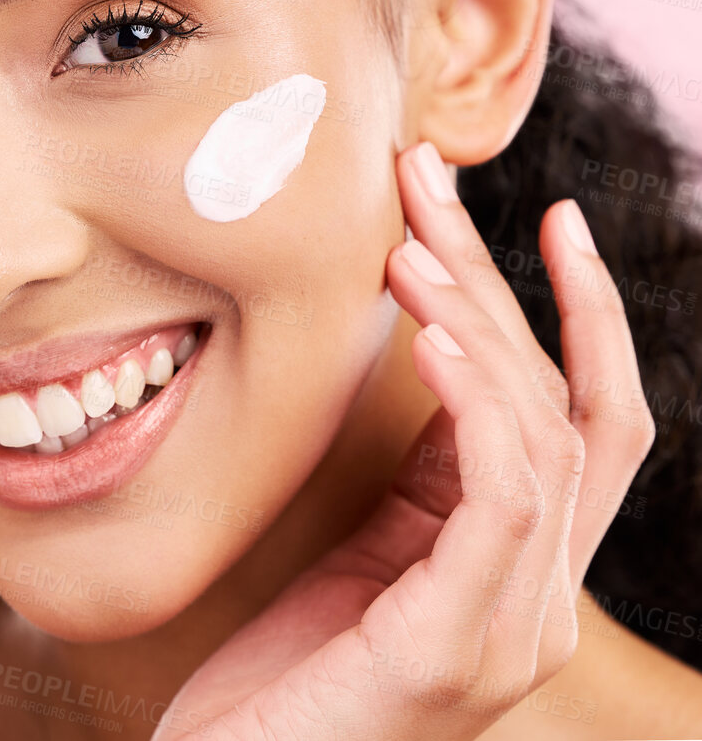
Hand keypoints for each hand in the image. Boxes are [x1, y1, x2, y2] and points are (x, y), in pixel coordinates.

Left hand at [153, 141, 655, 740]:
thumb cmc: (279, 682)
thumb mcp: (364, 558)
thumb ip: (423, 481)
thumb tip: (438, 348)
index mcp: (521, 578)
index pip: (587, 424)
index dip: (577, 317)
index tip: (540, 216)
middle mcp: (540, 607)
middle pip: (567, 408)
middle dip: (510, 283)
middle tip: (432, 184)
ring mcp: (511, 634)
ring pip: (540, 437)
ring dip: (481, 323)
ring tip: (412, 243)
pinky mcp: (455, 649)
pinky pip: (502, 501)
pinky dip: (481, 407)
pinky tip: (438, 337)